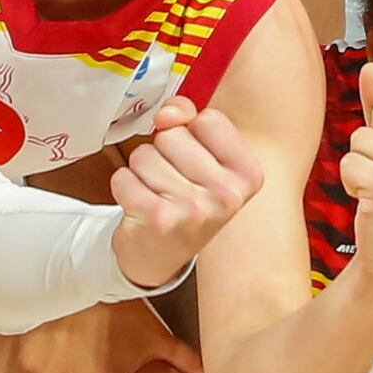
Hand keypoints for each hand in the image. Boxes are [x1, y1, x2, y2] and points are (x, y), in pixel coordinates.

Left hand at [108, 105, 264, 289]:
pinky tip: (139, 205)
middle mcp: (226, 194)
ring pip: (145, 154)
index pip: (209, 120)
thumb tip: (167, 115)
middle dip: (163, 152)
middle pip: (173, 134)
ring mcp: (193, 209)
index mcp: (247, 175)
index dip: (191, 132)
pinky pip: (124, 176)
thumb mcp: (204, 160)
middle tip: (173, 182)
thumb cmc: (185, 200)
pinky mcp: (157, 219)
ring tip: (157, 194)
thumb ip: (189, 119)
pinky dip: (124, 186)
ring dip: (142, 171)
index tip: (193, 158)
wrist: (161, 257)